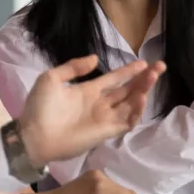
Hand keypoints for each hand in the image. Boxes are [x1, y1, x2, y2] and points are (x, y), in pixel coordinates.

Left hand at [17, 56, 165, 166]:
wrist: (33, 135)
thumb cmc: (40, 107)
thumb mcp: (52, 78)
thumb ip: (74, 68)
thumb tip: (96, 59)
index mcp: (87, 90)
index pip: (114, 79)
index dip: (129, 71)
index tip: (144, 62)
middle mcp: (100, 103)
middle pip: (127, 90)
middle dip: (144, 79)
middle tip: (159, 66)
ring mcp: (104, 118)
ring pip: (130, 103)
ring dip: (143, 91)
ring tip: (152, 77)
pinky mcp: (106, 132)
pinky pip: (126, 121)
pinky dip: (136, 111)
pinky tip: (141, 98)